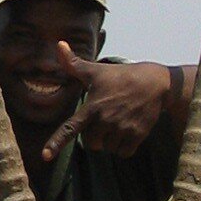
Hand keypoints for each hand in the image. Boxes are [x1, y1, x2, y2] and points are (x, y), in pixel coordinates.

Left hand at [39, 48, 171, 162]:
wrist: (155, 83)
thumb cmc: (121, 76)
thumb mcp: (96, 70)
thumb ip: (73, 64)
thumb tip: (58, 44)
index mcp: (91, 107)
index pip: (70, 128)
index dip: (56, 142)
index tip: (45, 156)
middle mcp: (105, 120)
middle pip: (90, 143)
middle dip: (95, 135)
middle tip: (105, 118)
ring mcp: (121, 129)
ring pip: (107, 149)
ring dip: (111, 141)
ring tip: (118, 121)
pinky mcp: (137, 135)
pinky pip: (123, 153)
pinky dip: (124, 147)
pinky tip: (128, 130)